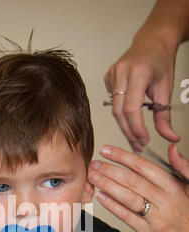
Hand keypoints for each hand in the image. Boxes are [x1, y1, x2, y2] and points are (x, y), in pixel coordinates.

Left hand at [88, 144, 188, 231]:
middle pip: (132, 181)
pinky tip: (101, 197)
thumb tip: (171, 147)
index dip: (122, 156)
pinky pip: (127, 216)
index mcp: (173, 186)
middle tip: (93, 164)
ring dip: (107, 185)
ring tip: (93, 177)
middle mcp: (164, 200)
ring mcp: (156, 217)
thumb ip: (181, 166)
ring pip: (127, 197)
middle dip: (109, 170)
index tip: (106, 150)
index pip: (143, 166)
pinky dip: (112, 205)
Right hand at [104, 34, 179, 152]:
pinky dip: (121, 113)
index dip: (136, 128)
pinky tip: (130, 115)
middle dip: (129, 131)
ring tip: (135, 137)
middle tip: (138, 145)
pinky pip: (112, 102)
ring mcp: (112, 74)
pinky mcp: (108, 77)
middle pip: (119, 112)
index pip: (131, 108)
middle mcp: (122, 72)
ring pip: (114, 109)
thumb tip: (170, 137)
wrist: (153, 41)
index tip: (144, 140)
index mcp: (139, 72)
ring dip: (125, 126)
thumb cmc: (160, 60)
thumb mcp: (166, 89)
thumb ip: (165, 116)